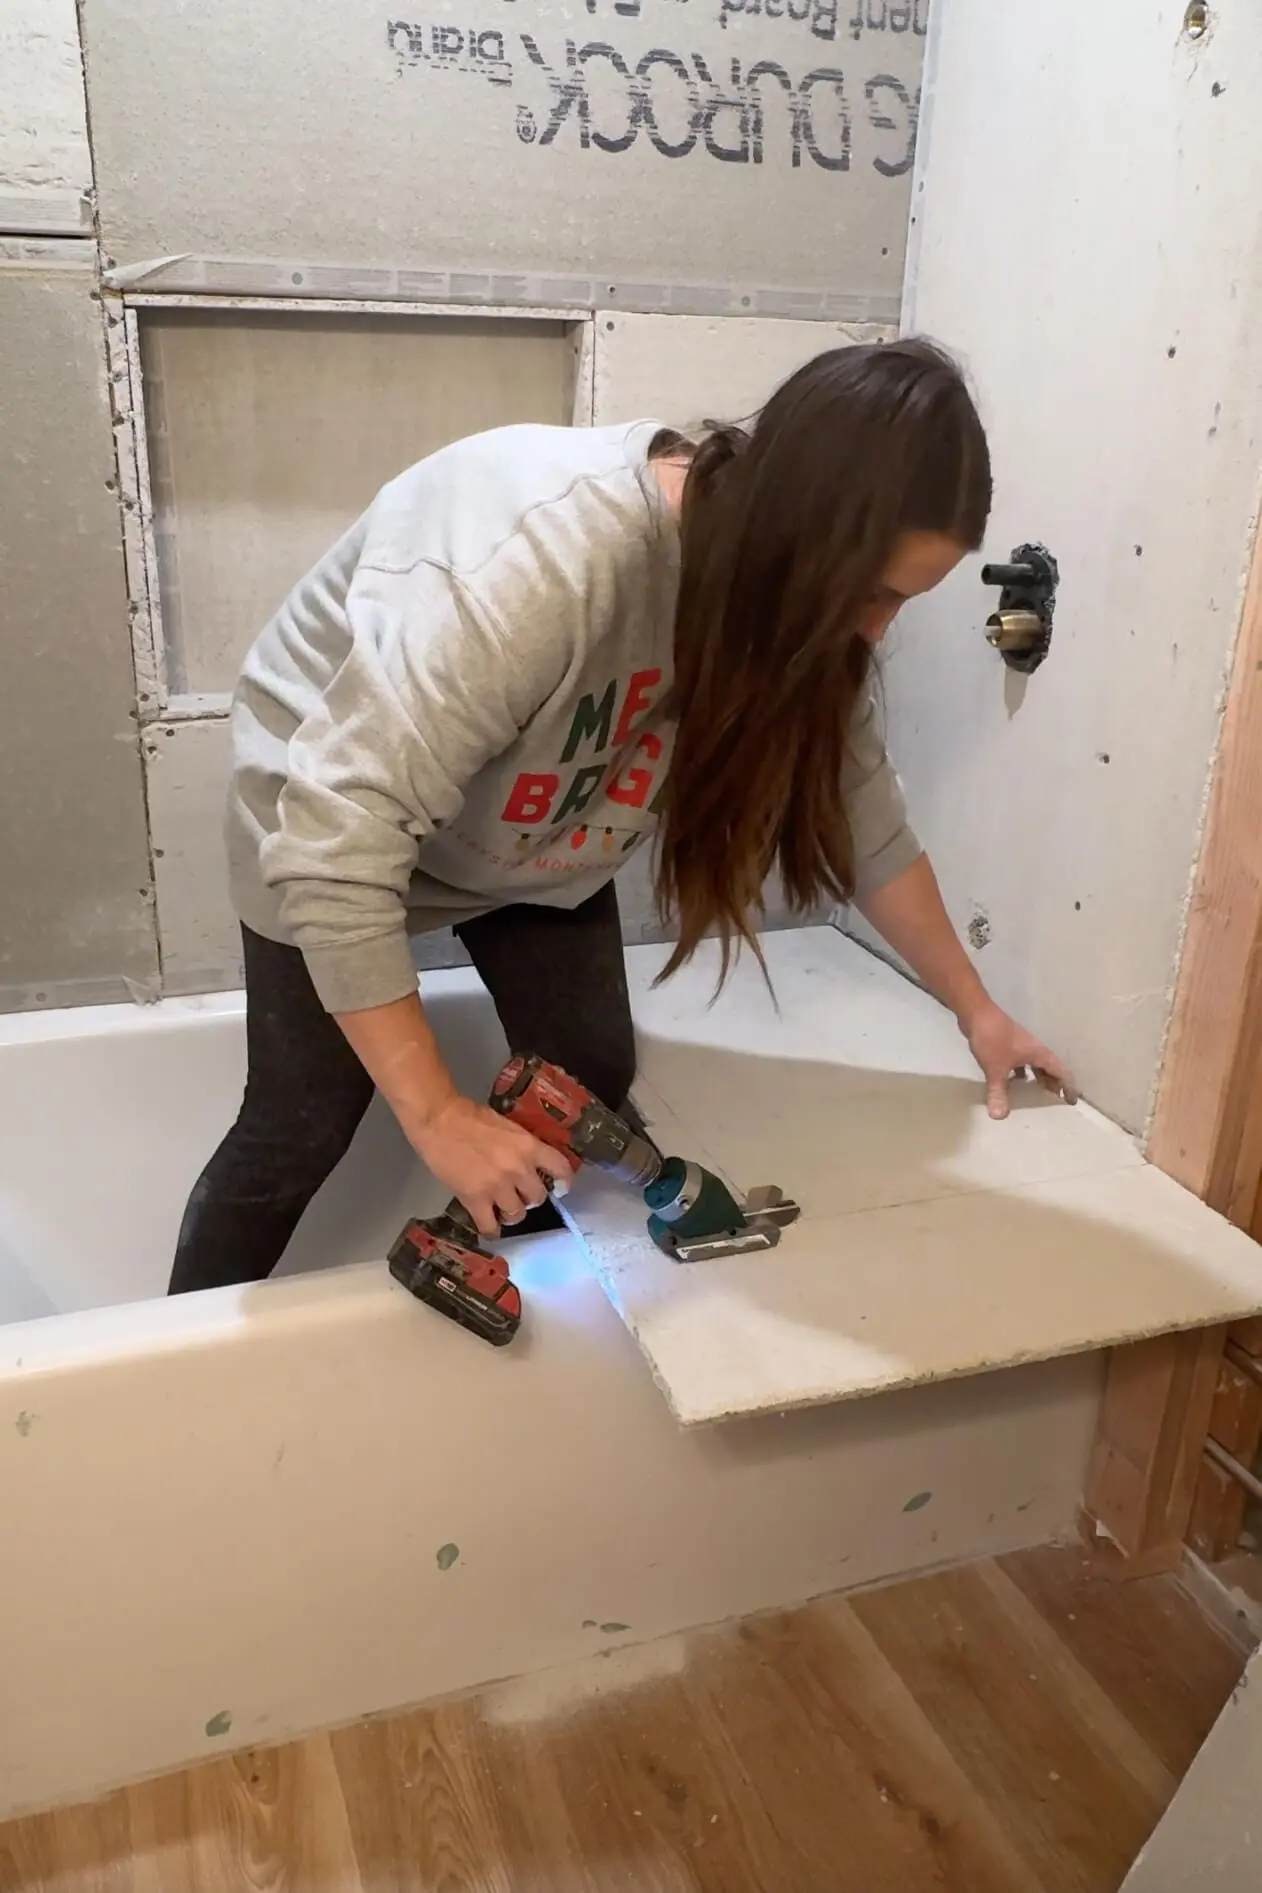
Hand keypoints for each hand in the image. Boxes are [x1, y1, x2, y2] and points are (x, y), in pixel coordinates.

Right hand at [412, 1096, 574, 1237]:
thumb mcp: (507, 1126)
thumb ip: (521, 1146)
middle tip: (519, 1194)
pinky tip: (489, 1227)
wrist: (439, 1120)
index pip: (561, 1168)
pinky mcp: (475, 1199)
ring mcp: (497, 1187)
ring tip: (502, 1208)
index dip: (564, 1181)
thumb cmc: (470, 1116)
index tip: (561, 1187)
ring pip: (517, 1214)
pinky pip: (490, 1226)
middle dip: (530, 1197)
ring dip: (511, 1213)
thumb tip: (529, 1162)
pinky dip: (491, 1230)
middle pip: (538, 1197)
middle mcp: (519, 1169)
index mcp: (529, 1146)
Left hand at [960, 999, 1079, 1120]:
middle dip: (1055, 1085)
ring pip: (1035, 1066)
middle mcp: (1034, 1050)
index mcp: (1039, 1054)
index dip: (1069, 1087)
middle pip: (1051, 1069)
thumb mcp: (996, 1068)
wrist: (976, 1012)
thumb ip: (998, 1092)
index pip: (1061, 1072)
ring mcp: (1021, 1047)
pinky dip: (1020, 1074)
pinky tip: (1012, 1084)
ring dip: (1038, 1079)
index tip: (1072, 1102)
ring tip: (1037, 1096)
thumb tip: (999, 1116)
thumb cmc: (992, 1039)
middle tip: (1055, 1102)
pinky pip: (1020, 1064)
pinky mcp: (1008, 1045)